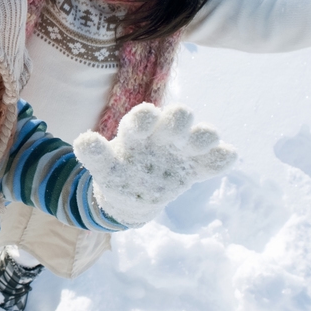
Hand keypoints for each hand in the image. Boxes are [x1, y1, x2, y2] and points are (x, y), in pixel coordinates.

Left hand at [73, 103, 236, 227]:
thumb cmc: (116, 172)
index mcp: (138, 129)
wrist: (132, 194)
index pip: (144, 116)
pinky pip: (214, 161)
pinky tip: (226, 157)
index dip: (146, 117)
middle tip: (176, 137)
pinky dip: (221, 158)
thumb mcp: (103, 166)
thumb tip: (83, 140)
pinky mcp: (195, 167)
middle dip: (178, 122)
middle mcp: (162, 133)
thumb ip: (94, 155)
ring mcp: (181, 149)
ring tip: (199, 145)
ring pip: (200, 135)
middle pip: (177, 117)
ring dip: (203, 137)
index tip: (145, 120)